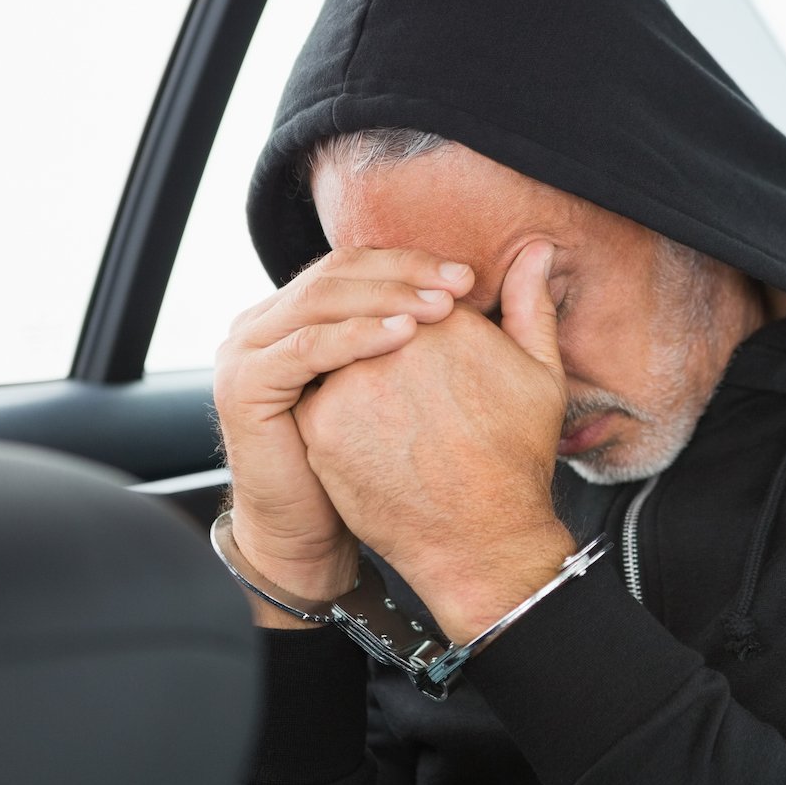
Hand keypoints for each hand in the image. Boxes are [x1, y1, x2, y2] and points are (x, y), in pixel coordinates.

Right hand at [214, 247, 474, 624]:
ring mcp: (249, 349)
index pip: (358, 263)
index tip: (470, 276)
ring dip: (387, 298)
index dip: (413, 262)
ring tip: (442, 308)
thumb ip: (473, 317)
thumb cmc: (373, 461)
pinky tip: (404, 338)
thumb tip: (539, 252)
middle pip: (339, 271)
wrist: (316, 532)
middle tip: (461, 283)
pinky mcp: (246, 387)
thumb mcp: (423, 382)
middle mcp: (269, 319)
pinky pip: (304, 348)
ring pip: (322, 299)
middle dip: (405, 273)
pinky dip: (356, 336)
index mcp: (304, 312)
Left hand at [293, 240, 575, 642]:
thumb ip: (530, 303)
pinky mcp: (320, 424)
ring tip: (384, 410)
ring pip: (337, 357)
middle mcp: (393, 344)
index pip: (415, 297)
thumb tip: (538, 250)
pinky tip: (362, 436)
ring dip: (350, 372)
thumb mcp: (540, 374)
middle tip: (408, 393)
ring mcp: (350, 383)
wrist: (481, 539)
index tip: (437, 363)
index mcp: (446, 323)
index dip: (426, 326)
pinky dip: (332, 409)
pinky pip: (314, 397)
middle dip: (383, 345)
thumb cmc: (517, 458)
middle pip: (371, 322)